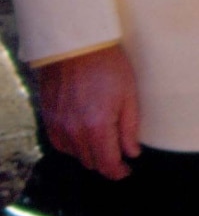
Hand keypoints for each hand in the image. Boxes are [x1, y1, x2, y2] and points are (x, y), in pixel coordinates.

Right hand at [36, 45, 140, 181]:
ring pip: (75, 155)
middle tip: (118, 151)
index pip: (107, 165)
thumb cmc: (107, 65)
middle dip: (106, 161)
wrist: (76, 44)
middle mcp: (74, 132)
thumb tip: (132, 153)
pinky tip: (83, 131)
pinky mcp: (48, 118)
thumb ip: (130, 128)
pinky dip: (73, 144)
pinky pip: (60, 144)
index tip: (127, 169)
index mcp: (97, 127)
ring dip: (89, 153)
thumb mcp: (128, 94)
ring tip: (102, 137)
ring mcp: (58, 126)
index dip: (119, 172)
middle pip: (91, 162)